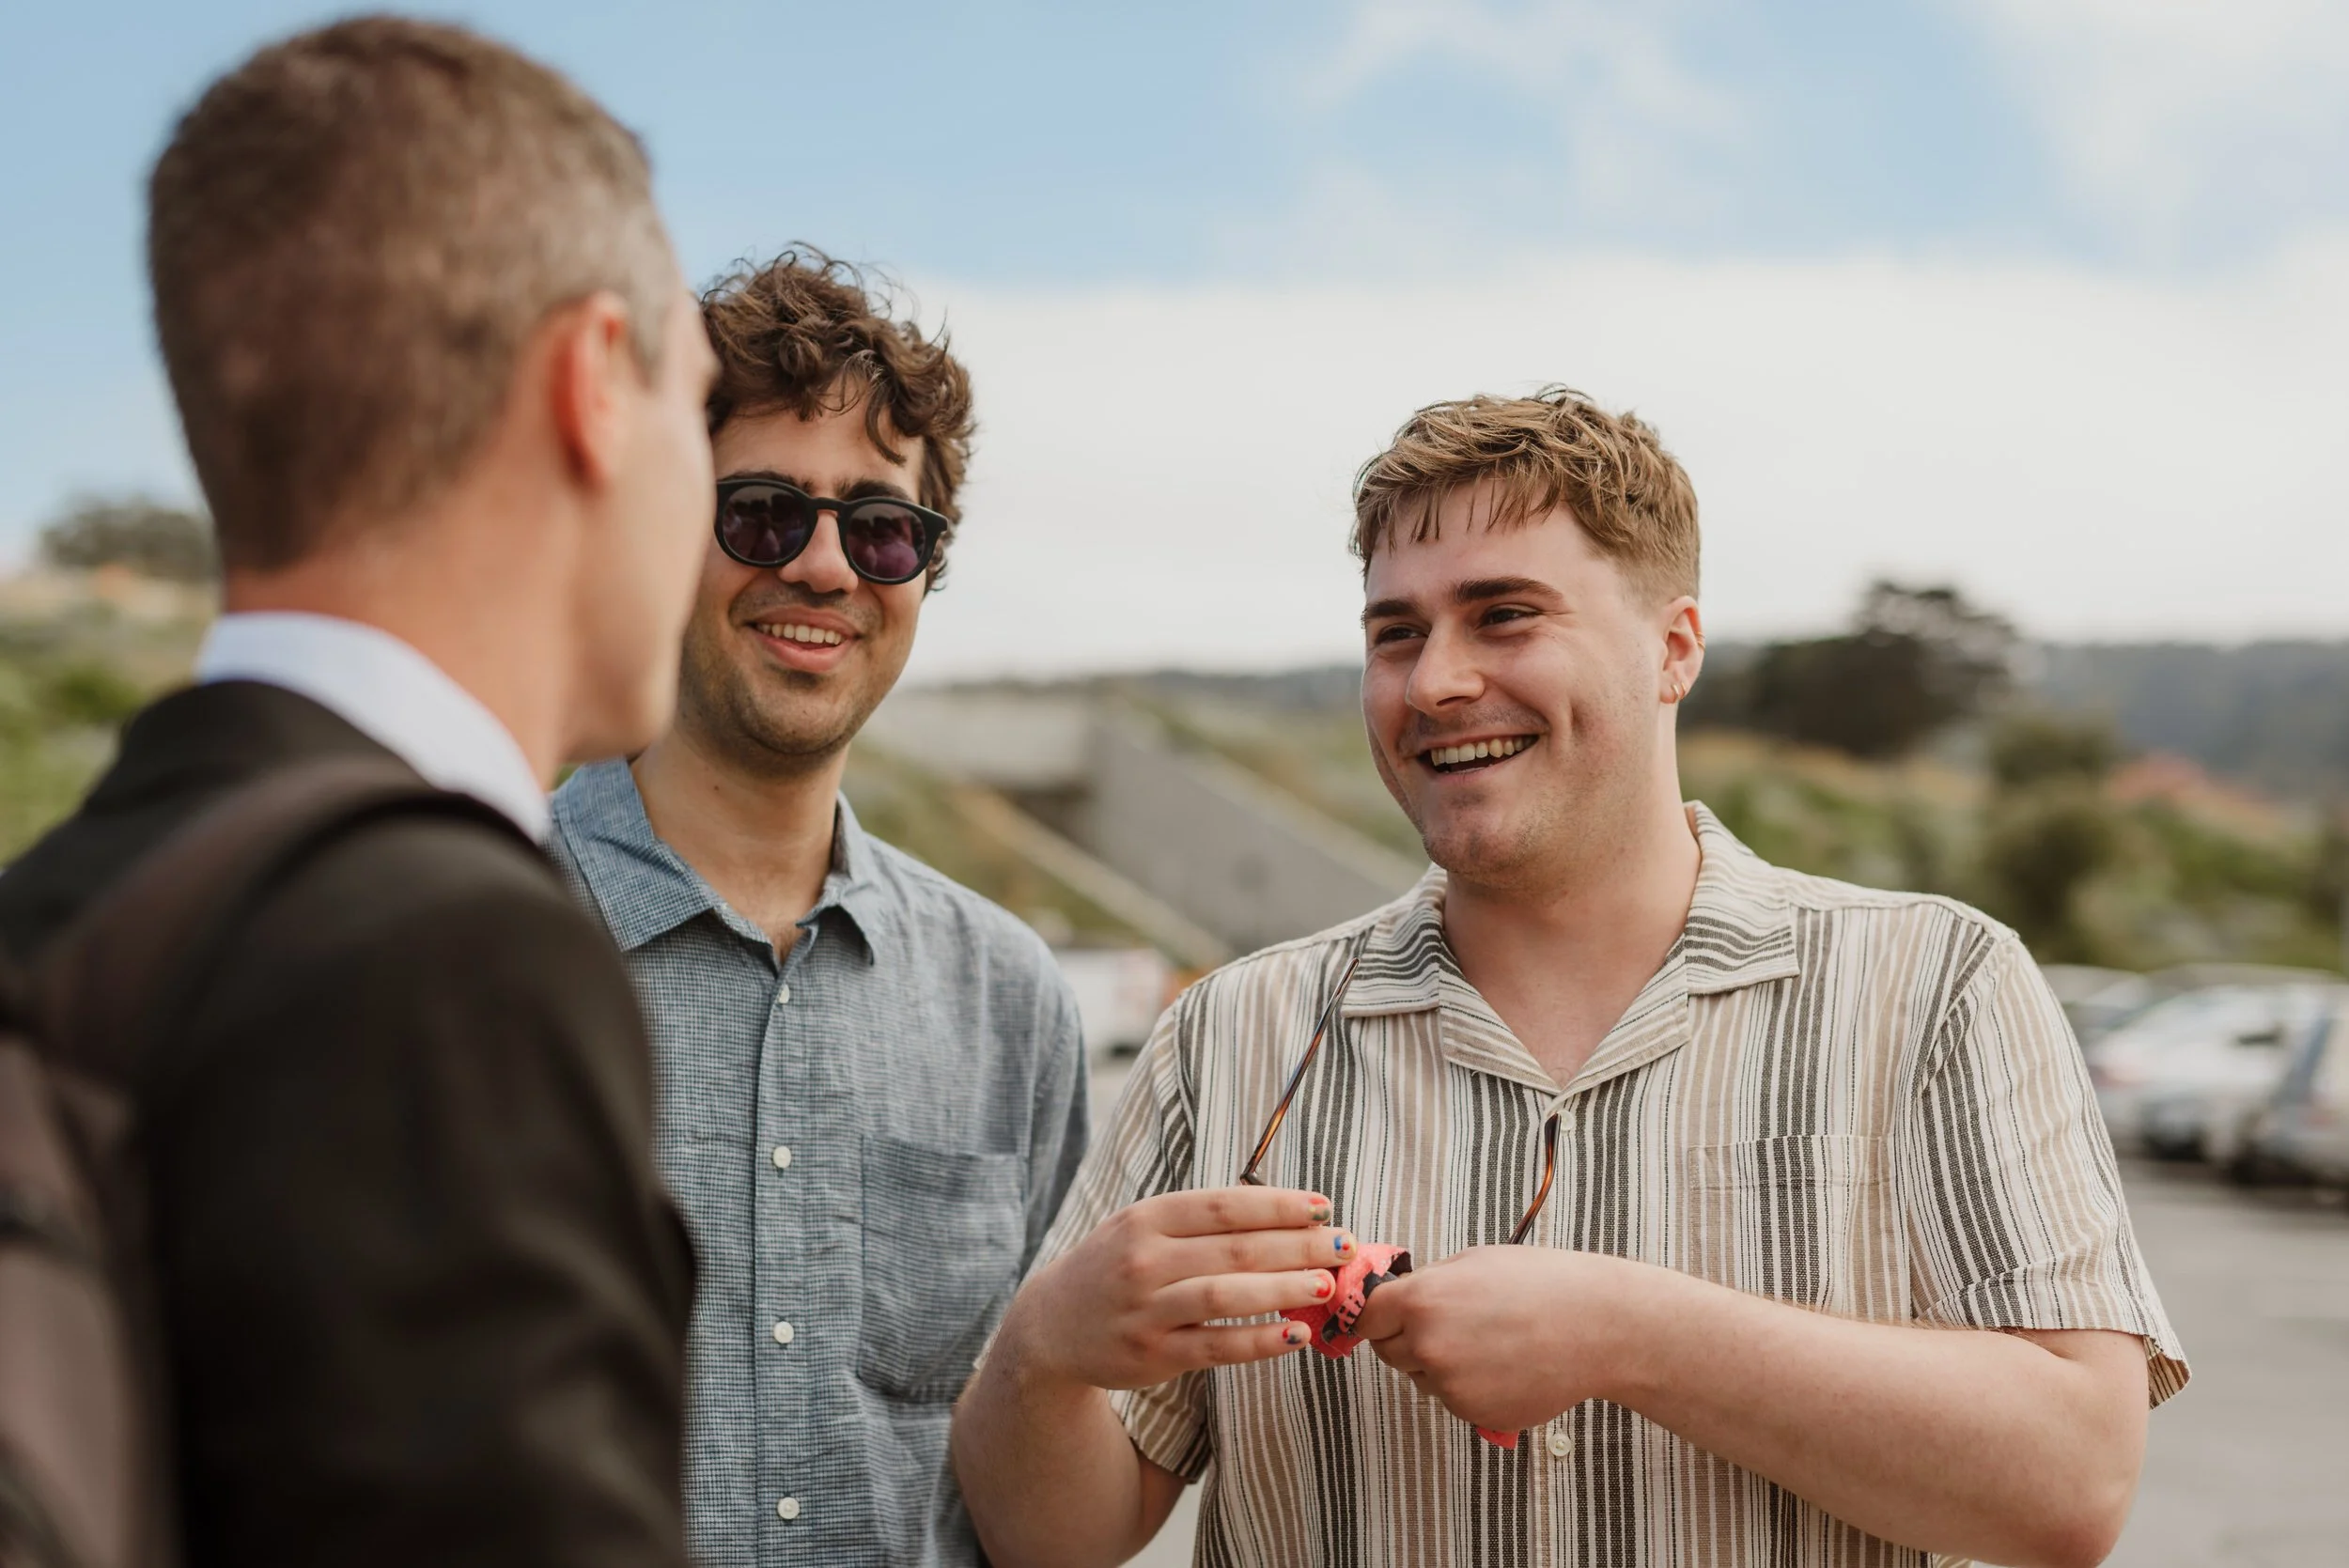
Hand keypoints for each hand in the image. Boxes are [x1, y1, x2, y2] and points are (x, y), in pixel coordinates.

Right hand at [1007, 1187, 1357, 1391]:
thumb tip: (1285, 1215)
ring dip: (1284, 1289)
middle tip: (1344, 1245)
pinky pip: (1217, 1347)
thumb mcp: (1142, 1227)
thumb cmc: (1115, 1267)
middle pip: (1234, 1249)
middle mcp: (1144, 1260)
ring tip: (1328, 1286)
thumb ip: (1201, 1221)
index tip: (1323, 1206)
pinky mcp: (1154, 1355)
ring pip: (1226, 1296)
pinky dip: (1259, 1341)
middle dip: (1298, 1245)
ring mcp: (1148, 1310)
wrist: (1051, 1327)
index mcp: (1146, 1218)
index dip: (1278, 1205)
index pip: (1223, 1206)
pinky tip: (1296, 1334)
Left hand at [1353, 1246, 1641, 1432]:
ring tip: (1485, 1341)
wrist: (1596, 1327)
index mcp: (1421, 1300)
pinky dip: (1465, 1385)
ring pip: (1420, 1376)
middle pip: (1387, 1351)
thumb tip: (1398, 1298)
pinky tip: (1501, 1364)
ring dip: (1436, 1363)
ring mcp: (1449, 1385)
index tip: (1379, 1318)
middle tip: (1443, 1324)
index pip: (1367, 1318)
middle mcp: (1427, 1346)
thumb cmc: (1542, 1285)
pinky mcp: (1472, 1412)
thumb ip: (1428, 1283)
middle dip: (1404, 1339)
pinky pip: (1450, 1398)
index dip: (1374, 1316)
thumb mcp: (1474, 1262)